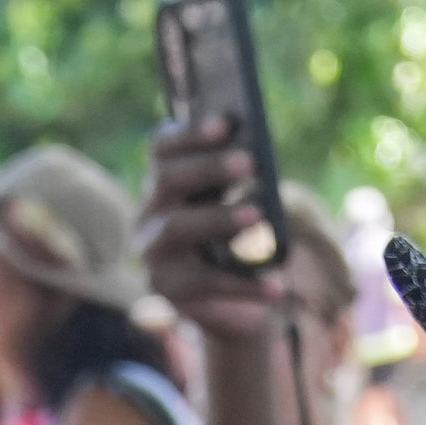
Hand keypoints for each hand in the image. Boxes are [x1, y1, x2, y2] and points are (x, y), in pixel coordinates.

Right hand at [135, 119, 297, 339]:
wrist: (224, 301)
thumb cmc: (231, 238)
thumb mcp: (233, 203)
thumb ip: (235, 179)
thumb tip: (256, 157)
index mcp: (164, 183)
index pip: (161, 148)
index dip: (189, 133)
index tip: (225, 123)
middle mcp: (149, 214)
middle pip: (166, 181)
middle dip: (207, 167)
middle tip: (249, 162)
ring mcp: (153, 253)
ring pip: (175, 227)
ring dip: (217, 216)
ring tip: (258, 215)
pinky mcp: (168, 289)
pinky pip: (206, 283)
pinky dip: (245, 285)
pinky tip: (277, 286)